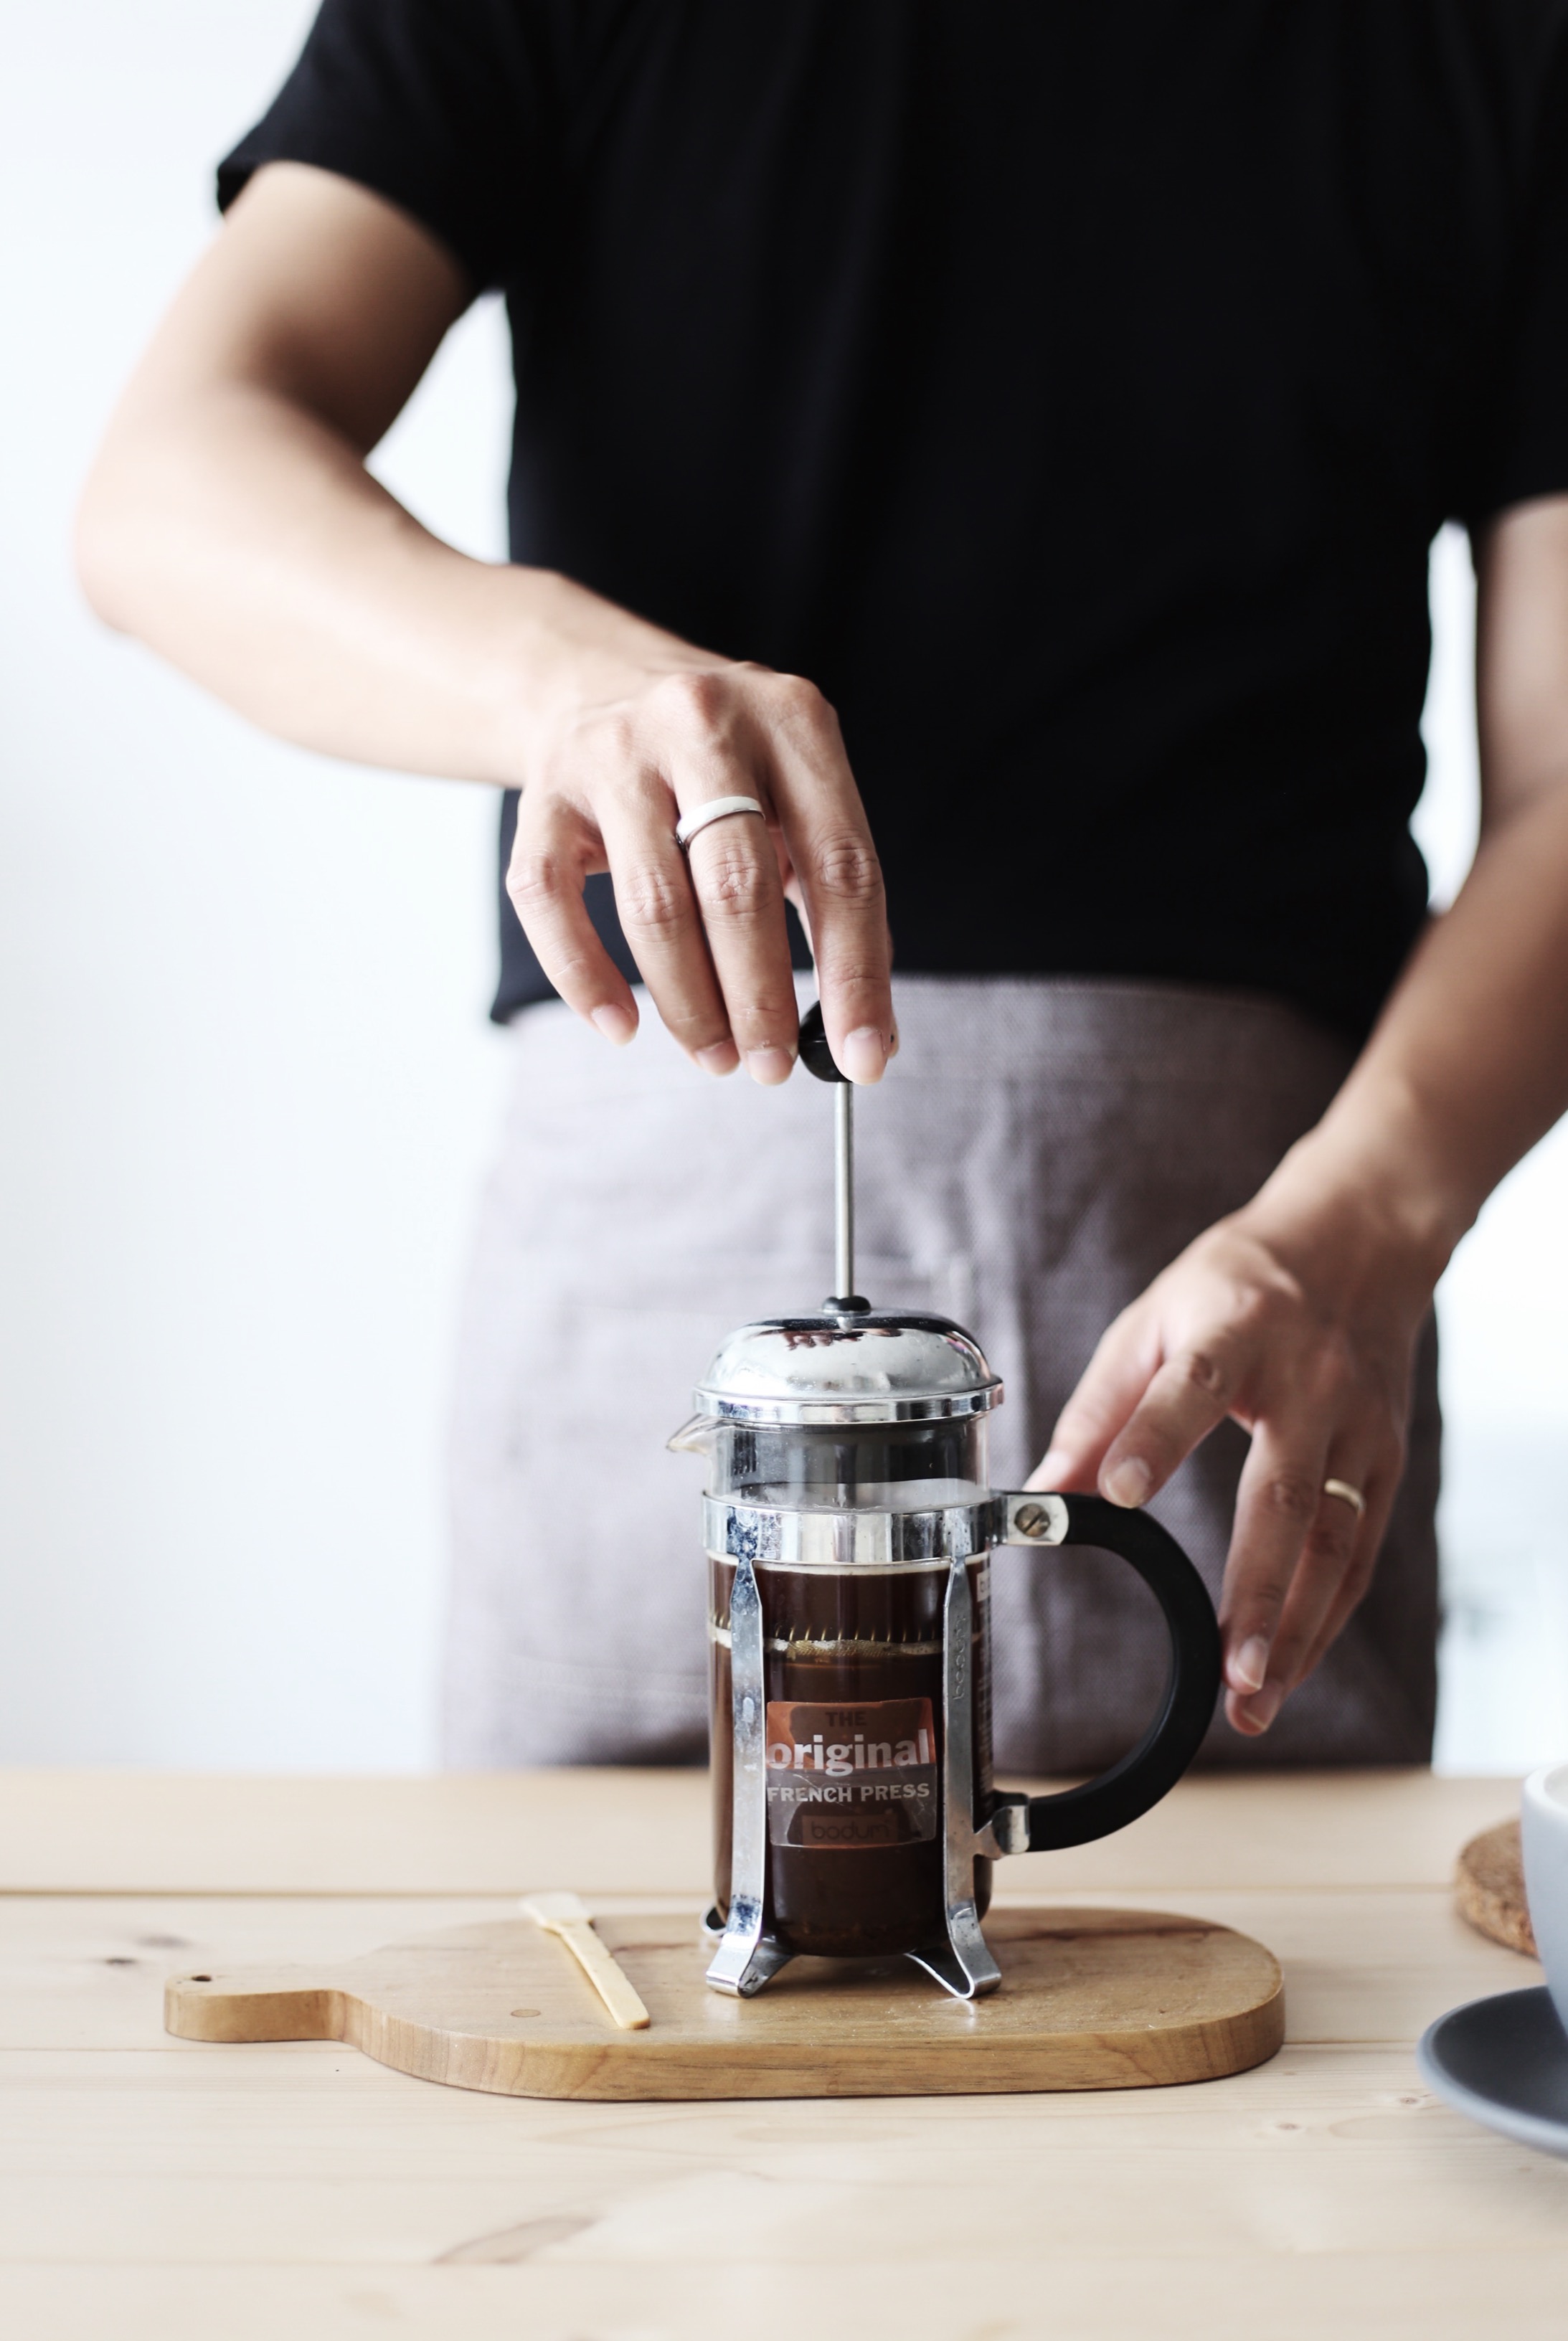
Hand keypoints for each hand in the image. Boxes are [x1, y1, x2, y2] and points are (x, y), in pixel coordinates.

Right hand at [504, 586, 893, 1083]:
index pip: (841, 864)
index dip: (855, 972)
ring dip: (688, 1003)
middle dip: (760, 998)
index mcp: (792, 721)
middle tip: (772, 1068)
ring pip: (654, 905)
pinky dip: (585, 978)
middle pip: (738, 887)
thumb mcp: (795, 791)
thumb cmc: (722, 766)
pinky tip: (622, 1027)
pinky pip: (551, 902)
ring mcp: (614, 752)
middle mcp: (701, 722)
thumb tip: (863, 1034)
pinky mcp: (544, 792)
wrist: (598, 677)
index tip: (865, 1055)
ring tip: (716, 1056)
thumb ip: (833, 893)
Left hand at [1027, 1160, 1440, 1734]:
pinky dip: (1328, 1614)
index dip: (1152, 1439)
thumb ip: (1099, 1405)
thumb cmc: (1237, 1283)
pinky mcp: (1387, 1459)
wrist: (1358, 1241)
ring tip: (1256, 1694)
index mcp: (1236, 1330)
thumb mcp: (1151, 1317)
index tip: (1115, 1493)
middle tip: (1232, 1667)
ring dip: (1299, 1627)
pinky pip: (1360, 1551)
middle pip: (1283, 1495)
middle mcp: (1309, 1382)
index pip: (1189, 1387)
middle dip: (1257, 1590)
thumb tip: (1043, 1489)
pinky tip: (1294, 1665)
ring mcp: (1358, 1425)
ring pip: (1335, 1541)